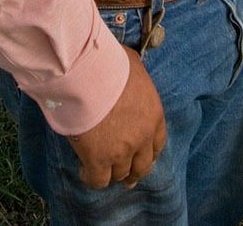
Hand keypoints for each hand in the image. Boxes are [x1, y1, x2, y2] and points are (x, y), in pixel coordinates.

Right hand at [69, 47, 166, 188]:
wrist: (87, 75)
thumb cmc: (108, 63)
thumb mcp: (132, 64)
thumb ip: (134, 74)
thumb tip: (127, 66)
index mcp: (154, 115)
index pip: (158, 144)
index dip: (149, 154)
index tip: (142, 158)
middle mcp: (142, 137)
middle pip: (142, 165)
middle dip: (134, 172)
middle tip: (126, 177)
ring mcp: (121, 151)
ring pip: (120, 174)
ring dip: (112, 173)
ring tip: (100, 171)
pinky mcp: (99, 159)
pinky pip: (98, 180)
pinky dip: (92, 178)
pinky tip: (85, 171)